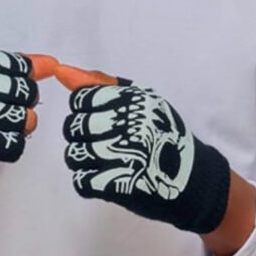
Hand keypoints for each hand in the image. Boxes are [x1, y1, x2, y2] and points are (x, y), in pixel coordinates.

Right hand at [0, 50, 57, 198]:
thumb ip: (7, 70)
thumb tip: (51, 63)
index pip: (19, 66)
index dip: (23, 83)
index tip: (11, 94)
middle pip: (26, 92)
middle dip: (23, 106)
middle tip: (4, 115)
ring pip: (24, 119)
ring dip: (18, 129)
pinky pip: (14, 145)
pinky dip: (11, 149)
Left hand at [57, 65, 230, 234]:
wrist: (193, 179)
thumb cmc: (163, 134)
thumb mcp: (142, 100)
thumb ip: (101, 84)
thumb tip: (62, 71)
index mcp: (134, 100)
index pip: (80, 98)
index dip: (83, 110)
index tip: (99, 118)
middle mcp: (131, 124)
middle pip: (74, 126)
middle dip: (82, 136)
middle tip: (103, 142)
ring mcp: (127, 155)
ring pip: (74, 154)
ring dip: (84, 160)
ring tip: (104, 161)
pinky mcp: (122, 184)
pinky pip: (82, 181)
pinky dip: (89, 182)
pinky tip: (106, 178)